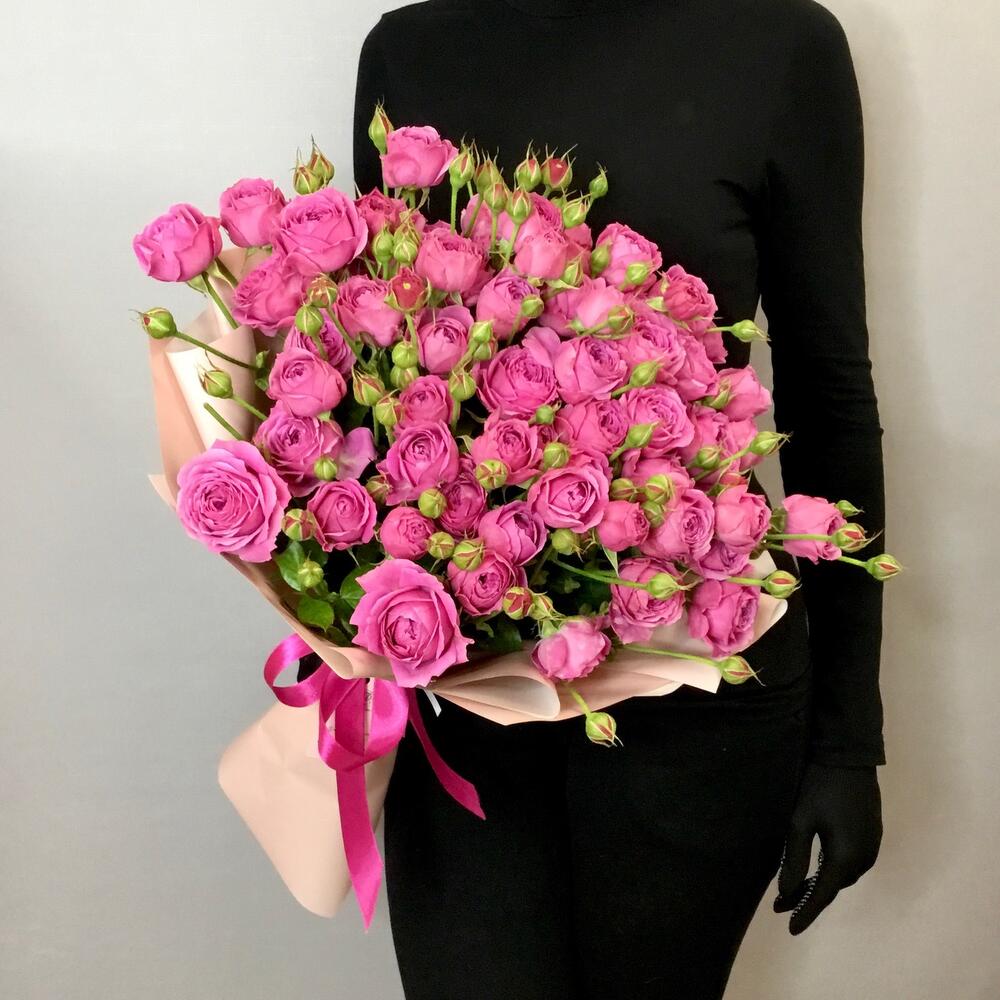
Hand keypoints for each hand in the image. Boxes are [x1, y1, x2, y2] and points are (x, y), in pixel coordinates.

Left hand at [773, 761, 882, 933]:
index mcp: (846, 857)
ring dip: (822, 883)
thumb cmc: (819, 786)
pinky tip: (818, 868)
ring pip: (843, 875)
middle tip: (781, 904)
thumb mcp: (800, 821)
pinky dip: (833, 870)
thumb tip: (787, 891)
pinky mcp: (872, 834)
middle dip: (808, 897)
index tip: (789, 929)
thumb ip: (794, 859)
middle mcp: (865, 857)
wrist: (848, 756)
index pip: (823, 894)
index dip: (805, 912)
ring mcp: (872, 846)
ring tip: (795, 889)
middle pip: (834, 886)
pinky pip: (851, 862)